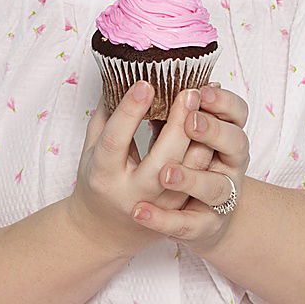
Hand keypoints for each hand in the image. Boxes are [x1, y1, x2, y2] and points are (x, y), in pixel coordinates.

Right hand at [67, 80, 217, 257]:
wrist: (104, 231)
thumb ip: (104, 114)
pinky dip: (208, 151)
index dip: (130, 111)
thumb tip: (118, 74)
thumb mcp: (91, 148)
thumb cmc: (97, 179)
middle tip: (189, 91)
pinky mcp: (180, 212)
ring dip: (201, 136)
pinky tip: (213, 125)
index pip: (116, 140)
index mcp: (103, 174)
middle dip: (179, 123)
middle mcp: (132, 193)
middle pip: (162, 158)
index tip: (145, 83)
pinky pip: (201, 180)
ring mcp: (159, 206)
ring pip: (190, 172)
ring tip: (206, 103)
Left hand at [130, 83, 249, 256]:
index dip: (224, 101)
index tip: (201, 90)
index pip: (238, 112)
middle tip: (189, 120)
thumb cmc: (184, 164)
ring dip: (189, 178)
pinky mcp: (202, 229)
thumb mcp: (185, 134)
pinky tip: (139, 212)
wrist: (192, 220)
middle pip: (235, 144)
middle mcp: (229, 164)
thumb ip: (174, 109)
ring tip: (164, 173)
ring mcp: (219, 200)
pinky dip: (162, 220)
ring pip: (214, 188)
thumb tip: (149, 73)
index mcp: (227, 135)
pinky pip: (186, 225)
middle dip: (212, 130)